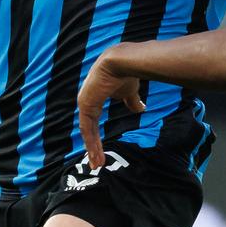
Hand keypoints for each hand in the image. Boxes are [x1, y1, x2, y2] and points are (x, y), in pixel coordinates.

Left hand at [76, 50, 143, 170]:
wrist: (122, 62)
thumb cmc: (126, 74)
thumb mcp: (130, 93)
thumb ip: (132, 102)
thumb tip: (141, 110)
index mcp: (94, 100)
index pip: (94, 124)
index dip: (97, 140)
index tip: (102, 154)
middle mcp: (87, 103)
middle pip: (89, 131)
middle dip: (93, 148)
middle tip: (97, 164)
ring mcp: (84, 103)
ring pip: (87, 132)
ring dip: (92, 148)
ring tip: (97, 163)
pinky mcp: (85, 104)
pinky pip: (87, 127)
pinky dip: (91, 141)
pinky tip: (95, 153)